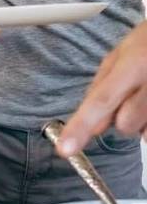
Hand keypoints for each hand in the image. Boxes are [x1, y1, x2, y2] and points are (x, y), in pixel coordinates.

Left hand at [58, 21, 146, 156]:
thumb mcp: (120, 54)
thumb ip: (101, 88)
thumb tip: (89, 125)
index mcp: (135, 64)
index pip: (101, 101)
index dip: (81, 126)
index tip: (65, 149)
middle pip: (125, 124)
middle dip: (122, 117)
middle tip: (130, 95)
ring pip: (143, 131)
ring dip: (140, 120)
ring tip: (145, 96)